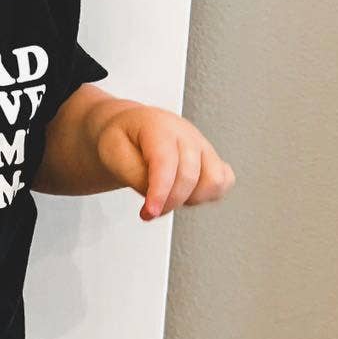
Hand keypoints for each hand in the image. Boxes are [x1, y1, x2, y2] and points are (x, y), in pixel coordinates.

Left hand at [94, 104, 235, 220]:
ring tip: (170, 197)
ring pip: (214, 181)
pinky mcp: (212, 158)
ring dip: (191, 199)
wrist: (131, 130)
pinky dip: (208, 195)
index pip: (166, 162)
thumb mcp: (112, 154)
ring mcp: (203, 145)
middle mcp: (186, 133)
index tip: (150, 212)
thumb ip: (134, 176)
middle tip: (150, 209)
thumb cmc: (123, 139)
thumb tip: (156, 196)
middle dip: (169, 202)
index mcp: (159, 127)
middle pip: (190, 176)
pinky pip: (225, 181)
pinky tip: (187, 194)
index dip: (160, 192)